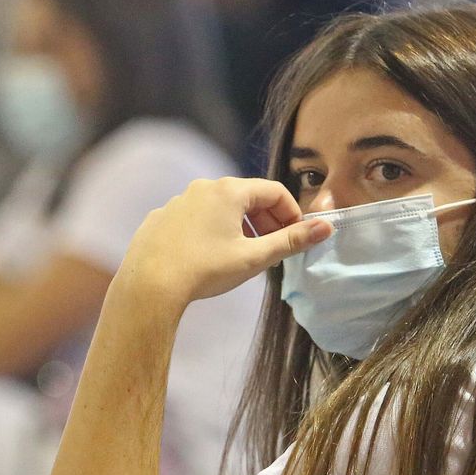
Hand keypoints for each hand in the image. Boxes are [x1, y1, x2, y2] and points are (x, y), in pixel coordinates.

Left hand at [113, 177, 332, 302]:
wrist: (148, 286)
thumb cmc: (204, 269)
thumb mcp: (254, 257)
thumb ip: (291, 241)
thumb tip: (326, 228)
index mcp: (228, 191)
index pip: (273, 191)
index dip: (291, 214)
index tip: (296, 238)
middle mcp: (201, 188)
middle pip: (246, 197)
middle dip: (266, 220)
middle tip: (273, 249)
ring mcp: (176, 202)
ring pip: (218, 208)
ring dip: (238, 226)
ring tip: (242, 255)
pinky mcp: (159, 219)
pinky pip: (193, 219)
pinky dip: (209, 232)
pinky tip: (207, 258)